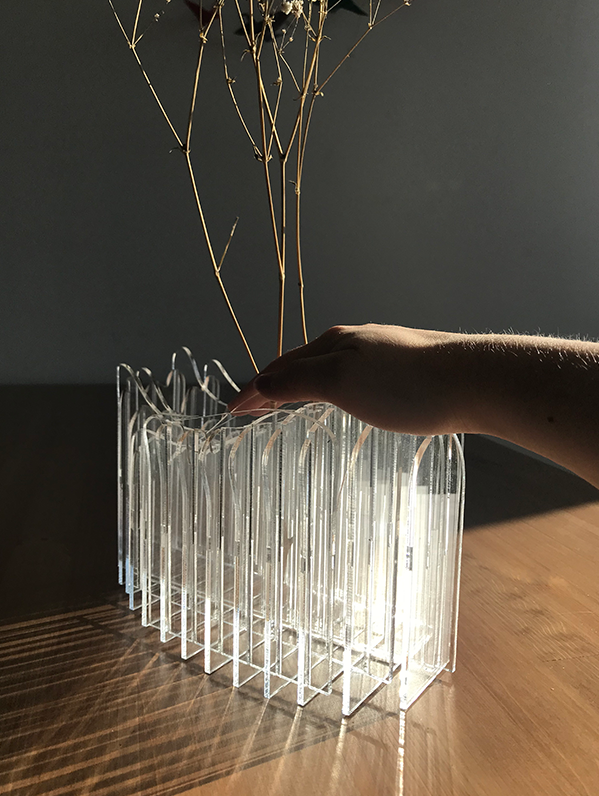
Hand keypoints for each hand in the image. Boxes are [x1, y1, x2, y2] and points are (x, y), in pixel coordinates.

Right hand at [228, 323, 467, 433]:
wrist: (474, 380)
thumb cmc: (407, 384)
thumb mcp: (343, 382)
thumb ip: (300, 382)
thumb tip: (262, 383)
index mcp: (334, 343)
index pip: (281, 366)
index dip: (253, 388)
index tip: (230, 410)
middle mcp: (354, 342)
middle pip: (301, 364)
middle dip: (272, 385)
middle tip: (250, 408)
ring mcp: (380, 353)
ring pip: (326, 370)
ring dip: (300, 387)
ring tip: (286, 405)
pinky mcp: (403, 368)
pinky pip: (349, 377)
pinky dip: (328, 390)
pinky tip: (341, 400)